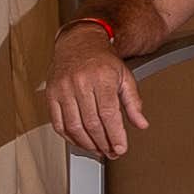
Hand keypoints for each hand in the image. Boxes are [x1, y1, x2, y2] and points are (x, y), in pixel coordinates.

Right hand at [47, 22, 147, 156]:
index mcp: (101, 78)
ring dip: (87, 144)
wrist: (79, 42)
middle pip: (92, 123)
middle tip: (111, 152)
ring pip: (74, 126)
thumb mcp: (125, 76)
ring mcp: (63, 89)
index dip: (115, 135)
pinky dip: (69, 137)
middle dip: (103, 143)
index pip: (109, 114)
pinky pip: (58, 123)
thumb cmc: (103, 60)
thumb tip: (141, 124)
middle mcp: (80, 83)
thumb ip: (134, 102)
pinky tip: (80, 142)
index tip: (121, 148)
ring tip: (98, 150)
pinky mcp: (51, 94)